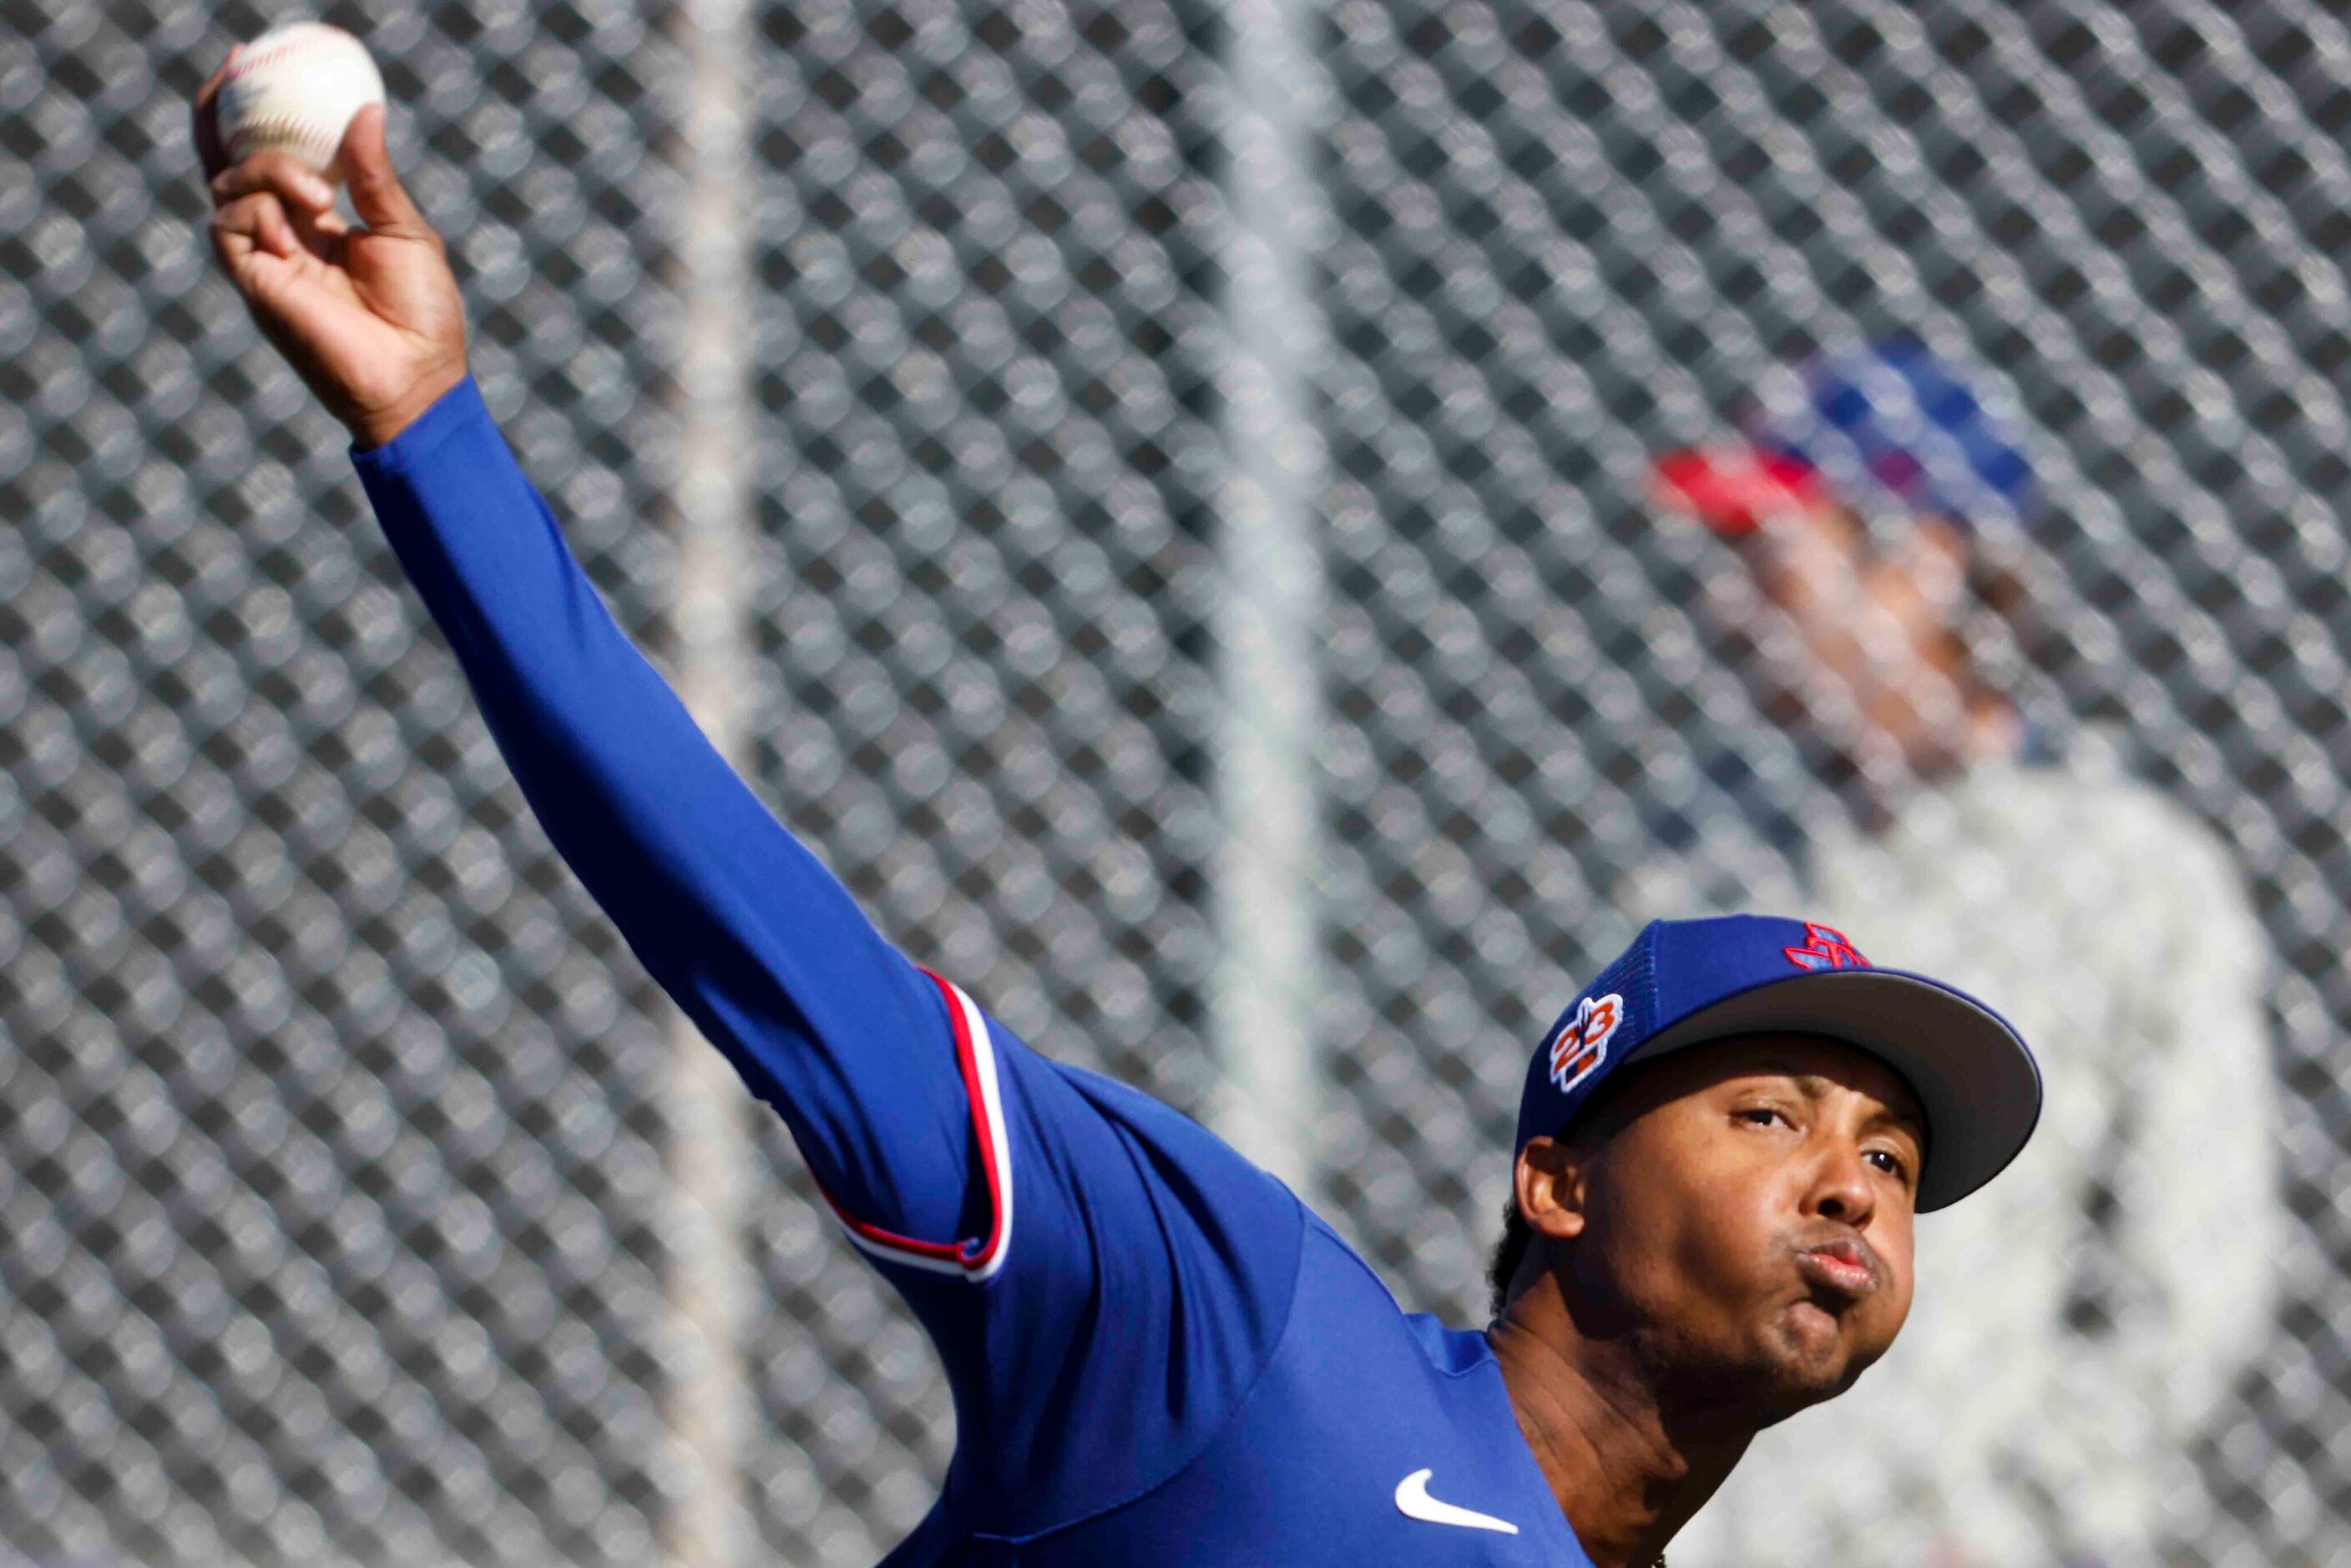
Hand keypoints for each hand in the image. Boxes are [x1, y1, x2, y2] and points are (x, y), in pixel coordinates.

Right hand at [196, 67, 466, 449]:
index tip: (253, 65)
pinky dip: (260, 212)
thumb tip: (365, 111)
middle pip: (232, 159)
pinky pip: (228, 222)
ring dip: (271, 171)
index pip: (273, 155)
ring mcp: (265, 255)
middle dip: (225, 114)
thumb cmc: (422, 314)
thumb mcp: (404, 231)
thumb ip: (375, 176)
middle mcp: (284, 232)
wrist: (416, 376)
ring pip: (230, 181)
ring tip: (321, 198)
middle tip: (238, 71)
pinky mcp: (254, 280)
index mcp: (319, 219)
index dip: (255, 113)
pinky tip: (298, 229)